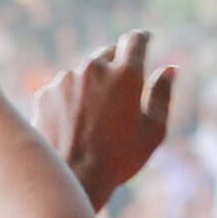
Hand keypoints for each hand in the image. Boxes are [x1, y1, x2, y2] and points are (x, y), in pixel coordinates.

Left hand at [31, 31, 175, 212]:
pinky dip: (71, 99)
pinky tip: (75, 125)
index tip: (144, 39)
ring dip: (92, 85)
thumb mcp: (153, 131)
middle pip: (108, 53)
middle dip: (116, 65)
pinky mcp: (46, 93)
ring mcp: (66, 79)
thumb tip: (170, 69)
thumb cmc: (119, 159)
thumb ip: (163, 95)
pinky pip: (63, 88)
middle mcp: (94, 69)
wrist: (72, 179)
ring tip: (95, 120)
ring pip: (84, 73)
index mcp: (126, 75)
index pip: (135, 40)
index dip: (142, 38)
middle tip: (120, 92)